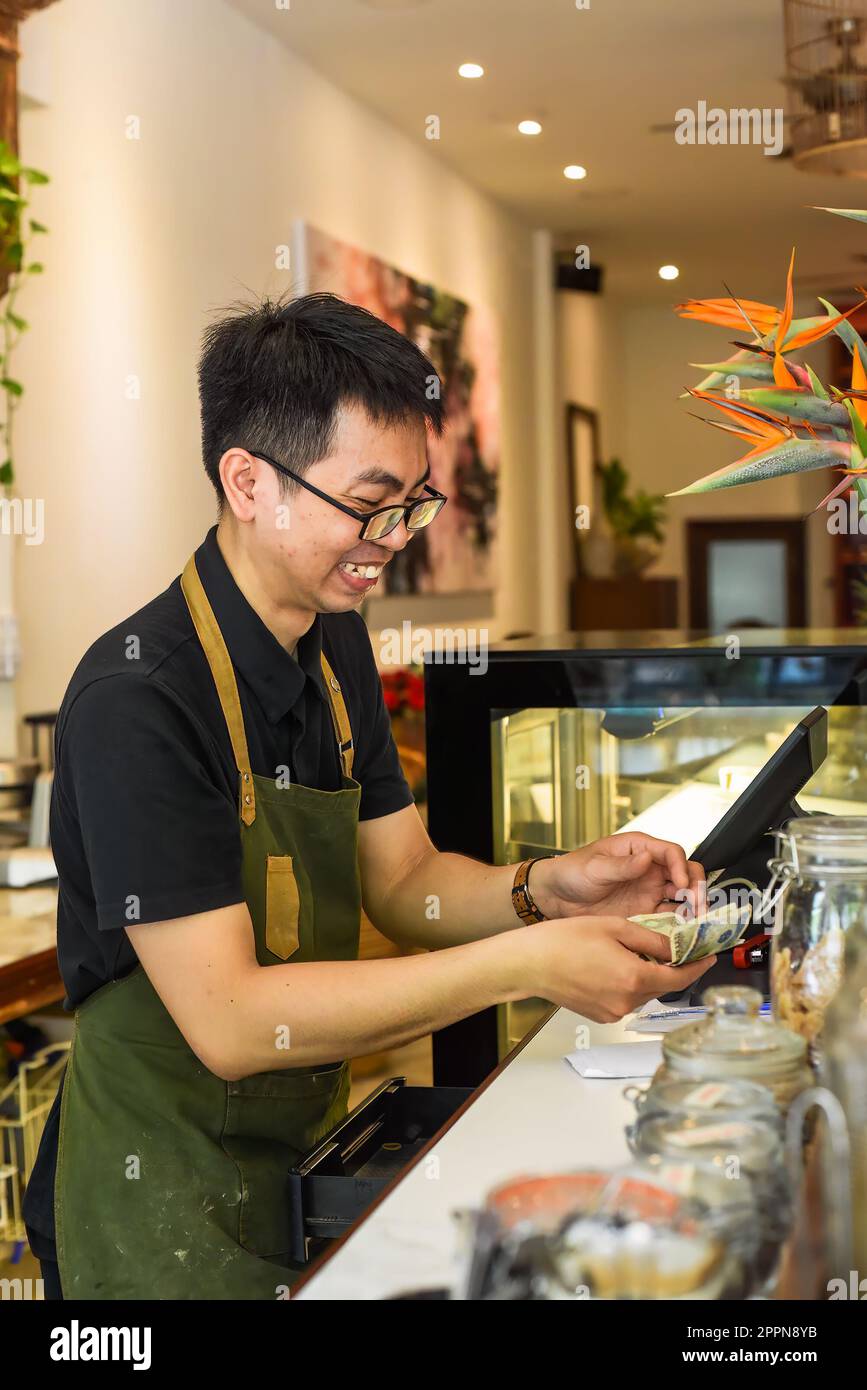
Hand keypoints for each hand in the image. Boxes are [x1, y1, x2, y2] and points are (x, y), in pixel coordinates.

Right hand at [523, 915, 715, 1022]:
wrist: (529, 963)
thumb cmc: (563, 941)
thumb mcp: (614, 927)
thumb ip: (651, 940)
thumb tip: (676, 948)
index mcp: (634, 978)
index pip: (680, 978)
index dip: (698, 966)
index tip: (709, 957)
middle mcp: (627, 1001)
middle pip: (662, 985)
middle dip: (667, 966)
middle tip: (667, 945)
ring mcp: (613, 1011)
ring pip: (643, 991)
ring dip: (645, 974)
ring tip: (629, 951)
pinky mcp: (601, 1015)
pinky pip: (625, 998)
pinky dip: (627, 983)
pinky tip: (611, 964)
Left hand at [530, 834, 705, 921]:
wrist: (555, 898)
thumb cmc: (571, 872)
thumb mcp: (594, 867)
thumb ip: (621, 865)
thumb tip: (647, 859)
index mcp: (639, 848)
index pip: (671, 852)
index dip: (681, 867)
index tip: (681, 884)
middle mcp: (649, 869)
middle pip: (685, 874)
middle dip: (697, 888)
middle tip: (699, 906)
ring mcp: (649, 891)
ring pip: (682, 897)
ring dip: (693, 908)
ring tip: (696, 924)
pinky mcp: (645, 912)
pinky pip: (669, 917)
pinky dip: (680, 925)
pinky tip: (683, 934)